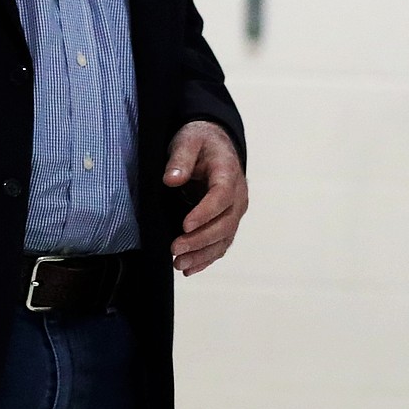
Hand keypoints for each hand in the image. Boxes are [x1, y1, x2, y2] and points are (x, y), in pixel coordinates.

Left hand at [164, 120, 248, 276]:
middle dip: (200, 239)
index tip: (185, 225)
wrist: (214, 144)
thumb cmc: (199, 140)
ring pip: (224, 239)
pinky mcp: (227, 221)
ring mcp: (234, 211)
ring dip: (202, 254)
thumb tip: (171, 179)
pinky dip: (207, 258)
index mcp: (228, 173)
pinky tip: (189, 268)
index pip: (221, 197)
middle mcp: (237, 195)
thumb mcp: (188, 140)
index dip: (205, 213)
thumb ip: (180, 158)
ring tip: (179, 264)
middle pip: (225, 223)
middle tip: (175, 248)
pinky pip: (221, 244)